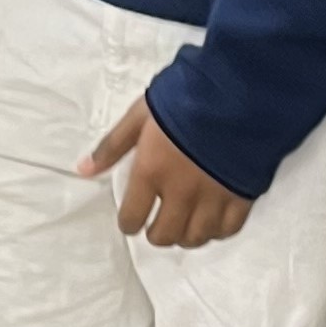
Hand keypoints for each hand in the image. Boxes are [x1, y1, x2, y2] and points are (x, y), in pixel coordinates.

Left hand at [79, 93, 251, 248]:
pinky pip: (227, 230)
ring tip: (184, 222)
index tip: (132, 217)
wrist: (240, 88)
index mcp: (152, 171)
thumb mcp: (141, 114)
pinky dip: (216, 231)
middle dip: (156, 232)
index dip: (129, 222)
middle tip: (158, 221)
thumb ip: (113, 145)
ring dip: (185, 235)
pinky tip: (211, 220)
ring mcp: (214, 197)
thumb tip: (83, 170)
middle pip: (164, 235)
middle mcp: (181, 192)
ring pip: (196, 238)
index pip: (132, 218)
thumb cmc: (185, 96)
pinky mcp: (242, 196)